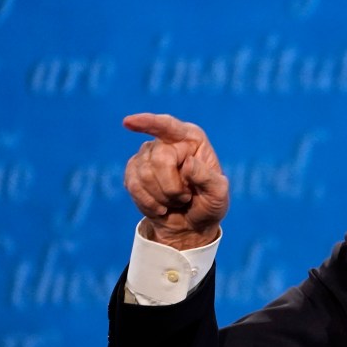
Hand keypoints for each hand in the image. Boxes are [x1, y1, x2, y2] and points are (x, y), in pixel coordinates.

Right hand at [122, 113, 228, 249]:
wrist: (191, 225)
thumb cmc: (208, 204)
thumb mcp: (218, 194)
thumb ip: (208, 178)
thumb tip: (188, 163)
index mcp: (192, 139)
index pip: (168, 126)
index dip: (148, 122)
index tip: (129, 122)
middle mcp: (167, 142)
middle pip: (160, 159)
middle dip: (173, 187)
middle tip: (186, 197)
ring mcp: (147, 156)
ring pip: (144, 175)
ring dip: (163, 196)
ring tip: (176, 201)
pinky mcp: (134, 172)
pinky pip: (133, 185)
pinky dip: (149, 202)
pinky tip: (161, 207)